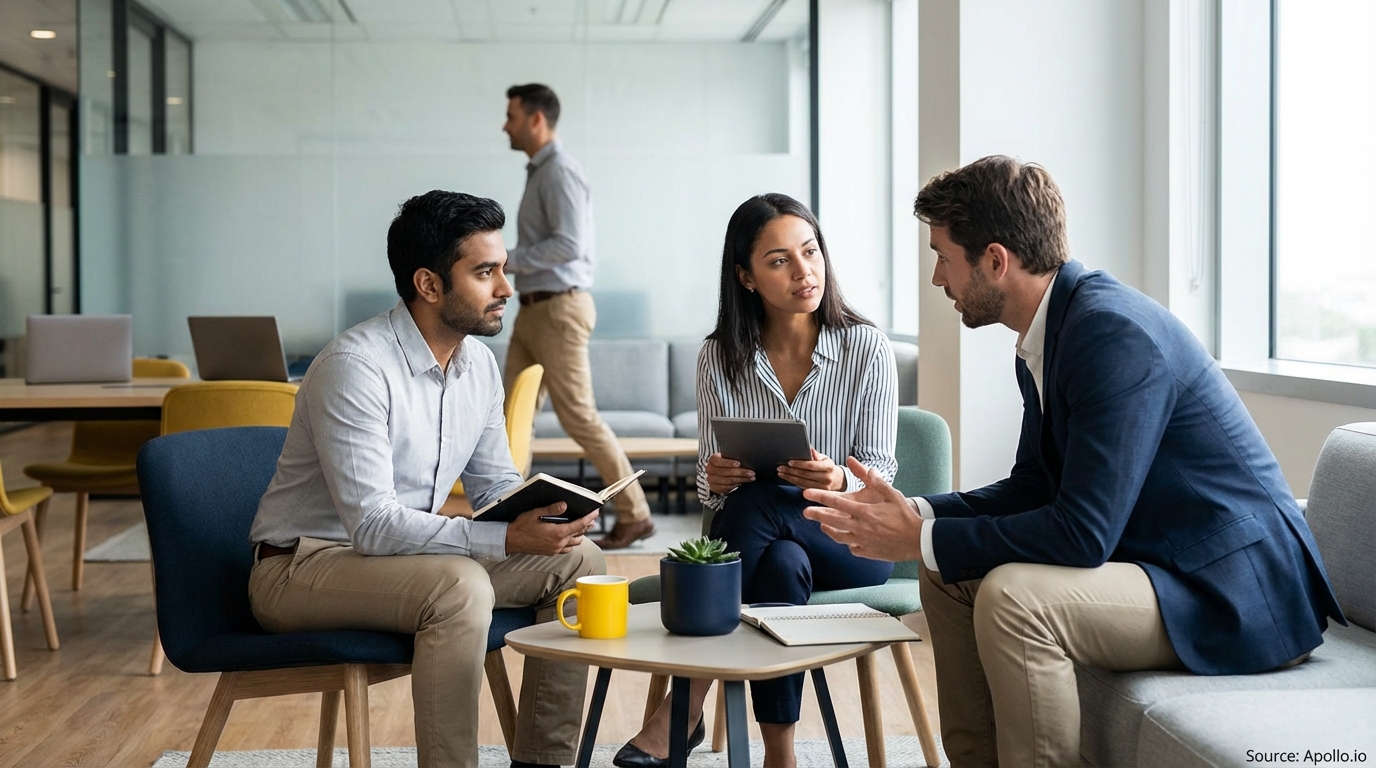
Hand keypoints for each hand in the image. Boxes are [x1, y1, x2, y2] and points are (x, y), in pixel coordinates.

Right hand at [505, 504, 599, 555]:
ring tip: (583, 525)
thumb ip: (552, 509)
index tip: (596, 511)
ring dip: (580, 533)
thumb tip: (565, 505)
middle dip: (587, 524)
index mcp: (558, 533)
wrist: (511, 541)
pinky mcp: (552, 552)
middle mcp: (559, 543)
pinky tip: (570, 535)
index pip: (580, 525)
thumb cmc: (522, 526)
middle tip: (592, 516)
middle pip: (580, 533)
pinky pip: (567, 548)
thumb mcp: (536, 513)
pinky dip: (572, 541)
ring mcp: (556, 549)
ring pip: (575, 542)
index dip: (589, 517)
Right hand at [705, 452, 754, 494]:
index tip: (739, 463)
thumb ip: (733, 457)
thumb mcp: (728, 457)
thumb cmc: (727, 463)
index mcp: (712, 460)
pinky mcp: (714, 488)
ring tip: (751, 478)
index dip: (728, 463)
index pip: (717, 461)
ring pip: (727, 481)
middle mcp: (709, 470)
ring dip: (741, 479)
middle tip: (751, 473)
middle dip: (740, 472)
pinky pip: (727, 487)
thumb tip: (746, 457)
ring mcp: (711, 480)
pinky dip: (737, 485)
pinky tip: (744, 483)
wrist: (719, 473)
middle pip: (724, 472)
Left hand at [777, 448, 845, 490]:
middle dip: (791, 471)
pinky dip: (793, 482)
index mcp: (829, 467)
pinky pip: (803, 487)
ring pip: (802, 482)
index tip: (789, 462)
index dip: (799, 464)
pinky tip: (787, 478)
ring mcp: (822, 488)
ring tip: (780, 473)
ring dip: (789, 477)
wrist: (838, 481)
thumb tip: (809, 449)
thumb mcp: (825, 458)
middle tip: (780, 467)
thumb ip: (817, 455)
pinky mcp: (817, 493)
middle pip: (805, 474)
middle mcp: (826, 478)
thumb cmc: (828, 467)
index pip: (811, 465)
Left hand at [801, 457, 922, 561]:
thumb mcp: (892, 494)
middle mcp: (860, 527)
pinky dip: (847, 542)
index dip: (819, 497)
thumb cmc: (905, 516)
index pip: (836, 502)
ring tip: (822, 525)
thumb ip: (875, 480)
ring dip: (828, 530)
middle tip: (805, 512)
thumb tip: (861, 465)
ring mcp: (862, 541)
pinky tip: (846, 538)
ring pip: (838, 536)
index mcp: (864, 512)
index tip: (806, 494)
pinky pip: (852, 547)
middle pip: (832, 520)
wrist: (918, 540)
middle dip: (816, 515)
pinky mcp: (867, 552)